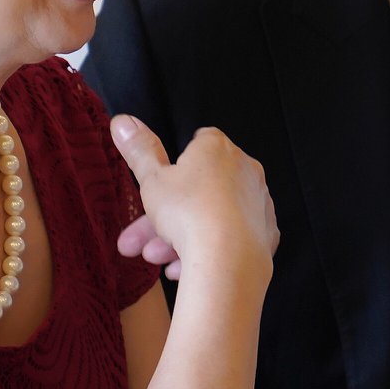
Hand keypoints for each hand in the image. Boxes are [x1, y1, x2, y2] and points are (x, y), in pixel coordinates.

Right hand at [111, 117, 277, 280]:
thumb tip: (123, 122)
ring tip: (158, 259)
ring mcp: (258, 200)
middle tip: (140, 241)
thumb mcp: (151, 180)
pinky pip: (232, 237)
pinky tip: (185, 266)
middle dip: (166, 216)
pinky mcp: (266, 231)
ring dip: (183, 237)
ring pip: (213, 216)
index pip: (197, 143)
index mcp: (217, 148)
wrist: (228, 259)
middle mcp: (244, 167)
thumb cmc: (188, 213)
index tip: (161, 185)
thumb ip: (139, 151)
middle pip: (199, 189)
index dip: (176, 165)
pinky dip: (210, 249)